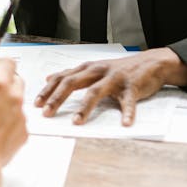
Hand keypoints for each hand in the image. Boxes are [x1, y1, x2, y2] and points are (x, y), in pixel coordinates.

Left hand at [33, 48, 186, 125]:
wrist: (152, 62)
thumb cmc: (120, 69)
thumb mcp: (94, 68)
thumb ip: (72, 74)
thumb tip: (49, 77)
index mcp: (87, 68)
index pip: (61, 78)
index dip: (47, 90)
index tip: (35, 104)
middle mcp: (98, 71)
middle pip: (72, 83)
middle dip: (57, 98)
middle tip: (46, 113)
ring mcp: (115, 78)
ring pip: (96, 92)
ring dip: (85, 107)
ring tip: (77, 122)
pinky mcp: (132, 86)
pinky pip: (128, 102)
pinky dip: (127, 113)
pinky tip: (125, 124)